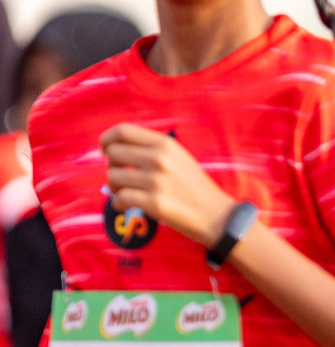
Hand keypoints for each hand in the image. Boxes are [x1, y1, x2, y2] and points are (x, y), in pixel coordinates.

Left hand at [100, 124, 236, 248]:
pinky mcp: (154, 202)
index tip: (106, 150)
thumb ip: (150, 149)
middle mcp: (160, 158)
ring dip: (114, 188)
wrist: (217, 215)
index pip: (122, 131)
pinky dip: (119, 204)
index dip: (107, 140)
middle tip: (122, 178)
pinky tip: (129, 206)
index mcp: (165, 144)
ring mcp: (156, 180)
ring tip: (127, 194)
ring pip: (112, 177)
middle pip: (113, 153)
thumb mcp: (178, 157)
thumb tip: (113, 148)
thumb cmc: (193, 186)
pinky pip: (119, 198)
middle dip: (111, 166)